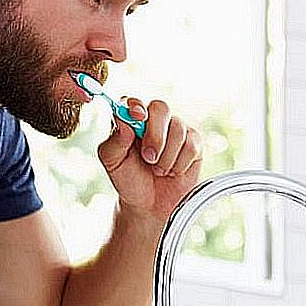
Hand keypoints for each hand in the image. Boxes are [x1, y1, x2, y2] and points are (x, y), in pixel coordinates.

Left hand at [96, 97, 202, 222]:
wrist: (149, 203)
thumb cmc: (129, 178)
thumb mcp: (112, 162)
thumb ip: (114, 140)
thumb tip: (124, 120)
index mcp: (129, 119)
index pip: (132, 101)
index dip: (136, 105)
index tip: (138, 116)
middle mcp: (153, 119)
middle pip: (160, 108)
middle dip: (155, 135)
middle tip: (148, 157)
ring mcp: (175, 128)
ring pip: (178, 128)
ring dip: (166, 156)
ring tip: (157, 169)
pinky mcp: (193, 142)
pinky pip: (192, 146)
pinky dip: (179, 164)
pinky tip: (172, 171)